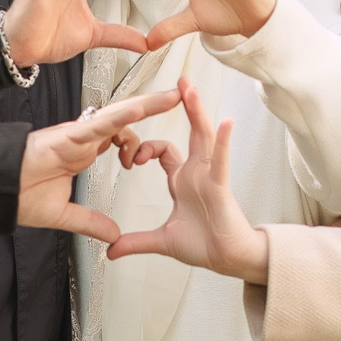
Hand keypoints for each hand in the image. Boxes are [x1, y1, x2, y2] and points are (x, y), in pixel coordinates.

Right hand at [15, 87, 182, 239]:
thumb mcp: (65, 215)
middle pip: (125, 119)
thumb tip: (113, 236)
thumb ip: (90, 222)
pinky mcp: (67, 136)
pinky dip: (122, 116)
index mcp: (81, 153)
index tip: (154, 150)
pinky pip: (100, 123)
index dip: (138, 138)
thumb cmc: (18, 195)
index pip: (118, 137)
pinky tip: (142, 110)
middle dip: (152, 108)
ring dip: (146, 106)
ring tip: (172, 97)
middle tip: (179, 99)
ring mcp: (76, 135)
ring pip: (118, 115)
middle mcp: (82, 139)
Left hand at [105, 78, 269, 281]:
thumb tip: (112, 250)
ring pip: (204, 137)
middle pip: (189, 132)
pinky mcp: (221, 186)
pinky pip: (221, 160)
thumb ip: (136, 242)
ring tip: (191, 89)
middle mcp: (197, 172)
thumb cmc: (204, 245)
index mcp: (182, 181)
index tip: (131, 159)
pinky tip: (225, 123)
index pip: (162, 151)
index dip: (145, 148)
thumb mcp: (162, 241)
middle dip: (184, 106)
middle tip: (178, 80)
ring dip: (197, 112)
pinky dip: (223, 142)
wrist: (227, 260)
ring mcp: (210, 176)